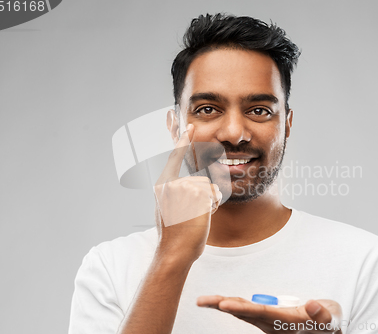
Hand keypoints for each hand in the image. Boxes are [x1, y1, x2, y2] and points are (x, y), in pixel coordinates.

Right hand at [154, 124, 221, 261]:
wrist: (174, 251)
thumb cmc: (173, 234)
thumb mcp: (167, 208)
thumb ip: (174, 191)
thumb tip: (185, 182)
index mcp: (162, 185)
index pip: (173, 157)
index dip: (183, 140)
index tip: (190, 126)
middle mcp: (171, 183)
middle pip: (200, 179)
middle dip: (203, 196)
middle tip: (189, 215)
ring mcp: (185, 188)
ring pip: (209, 187)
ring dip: (208, 202)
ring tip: (194, 217)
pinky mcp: (199, 194)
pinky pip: (215, 195)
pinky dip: (213, 206)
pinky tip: (201, 217)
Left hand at [197, 295, 341, 333]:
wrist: (327, 331)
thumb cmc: (326, 324)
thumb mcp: (329, 320)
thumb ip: (321, 315)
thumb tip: (311, 304)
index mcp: (282, 322)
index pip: (258, 313)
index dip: (240, 308)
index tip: (223, 304)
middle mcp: (271, 323)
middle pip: (243, 312)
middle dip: (222, 305)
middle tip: (201, 301)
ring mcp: (268, 321)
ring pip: (242, 311)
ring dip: (223, 304)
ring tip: (205, 301)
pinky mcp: (269, 318)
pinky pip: (248, 310)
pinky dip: (233, 304)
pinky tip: (220, 302)